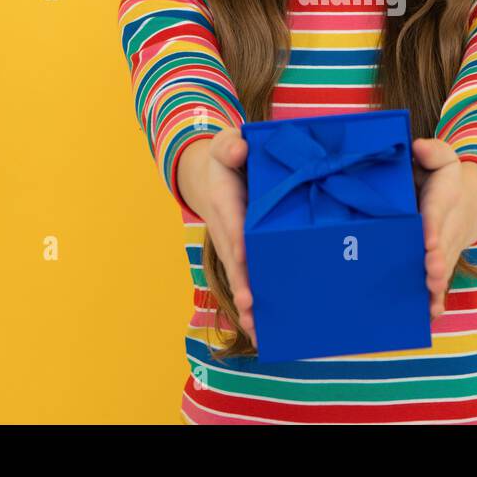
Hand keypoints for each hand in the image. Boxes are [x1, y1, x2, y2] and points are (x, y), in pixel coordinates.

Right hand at [194, 128, 254, 342]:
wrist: (211, 174)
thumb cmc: (228, 157)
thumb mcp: (227, 144)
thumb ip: (231, 145)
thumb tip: (239, 150)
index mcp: (224, 200)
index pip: (231, 220)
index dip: (237, 237)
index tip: (244, 254)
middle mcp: (227, 229)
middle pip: (234, 260)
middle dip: (242, 283)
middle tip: (251, 306)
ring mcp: (234, 246)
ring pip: (240, 278)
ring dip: (248, 304)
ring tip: (258, 331)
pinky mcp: (243, 256)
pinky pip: (248, 282)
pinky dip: (254, 306)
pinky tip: (265, 332)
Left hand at [411, 137, 476, 320]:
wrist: (467, 201)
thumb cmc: (443, 179)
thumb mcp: (443, 159)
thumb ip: (434, 152)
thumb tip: (418, 147)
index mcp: (443, 200)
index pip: (436, 213)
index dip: (432, 227)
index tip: (427, 240)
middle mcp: (446, 228)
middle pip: (441, 246)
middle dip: (436, 261)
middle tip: (430, 273)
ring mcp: (445, 249)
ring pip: (441, 268)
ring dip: (436, 283)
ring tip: (430, 294)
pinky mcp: (440, 263)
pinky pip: (439, 282)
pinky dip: (436, 299)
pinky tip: (430, 314)